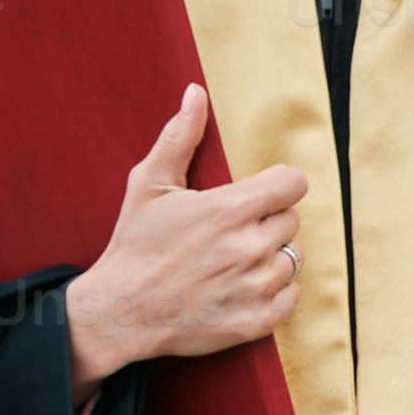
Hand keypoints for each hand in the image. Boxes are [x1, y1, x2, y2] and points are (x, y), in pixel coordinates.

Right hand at [60, 92, 307, 402]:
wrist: (119, 312)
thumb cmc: (134, 244)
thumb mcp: (149, 184)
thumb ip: (180, 137)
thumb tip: (196, 93)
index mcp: (229, 209)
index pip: (293, 184)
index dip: (277, 186)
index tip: (258, 196)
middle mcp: (249, 248)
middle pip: (292, 221)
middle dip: (267, 222)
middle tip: (231, 233)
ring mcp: (255, 287)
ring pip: (292, 259)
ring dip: (270, 259)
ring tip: (233, 263)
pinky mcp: (257, 321)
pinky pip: (290, 297)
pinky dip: (272, 294)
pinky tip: (240, 289)